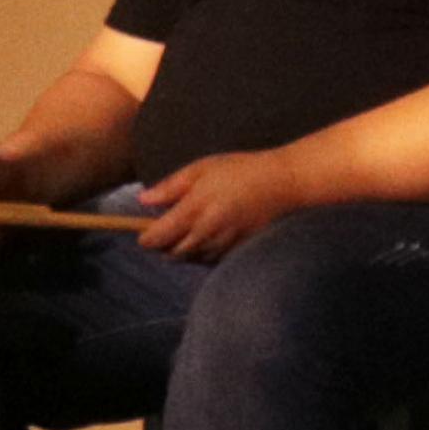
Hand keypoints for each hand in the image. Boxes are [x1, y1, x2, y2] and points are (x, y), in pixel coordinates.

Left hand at [126, 147, 310, 263]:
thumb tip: (143, 200)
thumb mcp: (203, 168)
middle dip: (164, 246)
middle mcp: (207, 232)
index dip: (146, 238)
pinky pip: (211, 261)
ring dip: (184, 252)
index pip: (157, 237)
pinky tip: (208, 240)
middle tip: (167, 232)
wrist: (285, 183)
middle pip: (172, 254)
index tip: (144, 233)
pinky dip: (203, 255)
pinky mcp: (238, 251)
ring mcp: (224, 244)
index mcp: (194, 209)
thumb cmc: (243, 170)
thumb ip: (171, 186)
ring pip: (191, 260)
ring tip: (189, 234)